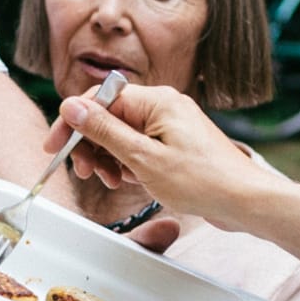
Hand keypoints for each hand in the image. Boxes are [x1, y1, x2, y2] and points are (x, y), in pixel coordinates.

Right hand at [50, 83, 270, 226]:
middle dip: (91, 144)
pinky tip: (132, 181)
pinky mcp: (176, 143)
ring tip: (113, 181)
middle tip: (86, 173)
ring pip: (123, 134)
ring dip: (110, 158)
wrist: (244, 200)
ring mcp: (171, 125)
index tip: (55, 147)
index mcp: (157, 101)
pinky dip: (129, 163)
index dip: (73, 123)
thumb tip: (72, 106)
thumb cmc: (202, 180)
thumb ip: (104, 131)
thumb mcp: (143, 158)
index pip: (100, 100)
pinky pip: (141, 146)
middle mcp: (164, 106)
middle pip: (110, 116)